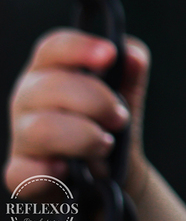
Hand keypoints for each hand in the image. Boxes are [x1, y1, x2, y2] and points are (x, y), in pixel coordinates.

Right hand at [6, 29, 150, 199]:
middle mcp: (28, 97)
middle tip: (120, 119)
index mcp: (51, 69)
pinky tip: (68, 169)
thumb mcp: (127, 89)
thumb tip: (131, 57)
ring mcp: (20, 135)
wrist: (115, 169)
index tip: (109, 55)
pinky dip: (50, 172)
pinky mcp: (19, 173)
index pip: (53, 47)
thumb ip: (132, 67)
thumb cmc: (111, 119)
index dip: (80, 48)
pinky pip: (24, 173)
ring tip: (104, 145)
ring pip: (42, 129)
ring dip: (84, 138)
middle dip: (97, 102)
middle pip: (51, 86)